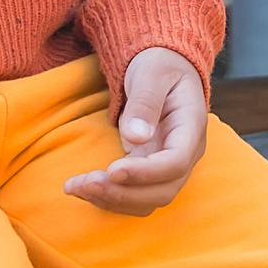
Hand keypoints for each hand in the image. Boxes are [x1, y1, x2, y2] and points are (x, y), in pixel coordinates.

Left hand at [65, 47, 208, 213]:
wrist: (163, 68)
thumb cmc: (159, 66)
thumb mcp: (151, 73)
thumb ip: (145, 101)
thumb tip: (136, 137)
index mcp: (191, 127)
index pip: (176, 163)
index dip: (145, 173)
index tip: (112, 170)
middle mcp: (186, 153)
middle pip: (163, 190)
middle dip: (122, 193)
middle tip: (85, 183)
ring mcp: (169, 166)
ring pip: (148, 201)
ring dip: (112, 200)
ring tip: (75, 186)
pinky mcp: (150, 172)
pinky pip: (135, 196)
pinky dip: (109, 198)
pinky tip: (83, 187)